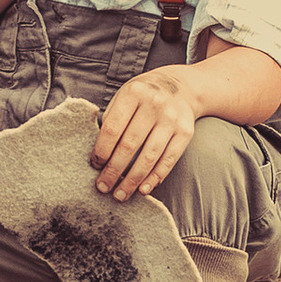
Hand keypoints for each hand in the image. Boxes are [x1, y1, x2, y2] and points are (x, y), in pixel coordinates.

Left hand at [92, 69, 200, 199]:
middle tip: (103, 187)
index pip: (112, 128)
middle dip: (114, 170)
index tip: (95, 166)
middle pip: (129, 145)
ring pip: (149, 156)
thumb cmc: (144, 96)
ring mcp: (171, 119)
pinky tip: (143, 189)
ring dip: (132, 180)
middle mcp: (154, 104)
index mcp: (133, 93)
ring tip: (120, 194)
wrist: (182, 87)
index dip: (102, 150)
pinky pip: (168, 160)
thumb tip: (97, 154)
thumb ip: (112, 118)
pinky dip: (154, 177)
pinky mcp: (185, 132)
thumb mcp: (125, 95)